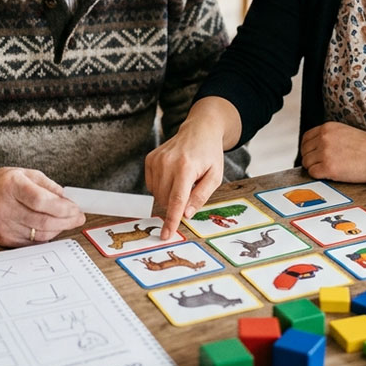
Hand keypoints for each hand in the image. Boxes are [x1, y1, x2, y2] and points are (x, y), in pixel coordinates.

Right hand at [0, 167, 84, 246]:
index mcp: (11, 186)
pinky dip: (46, 236)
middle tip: (78, 218)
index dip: (62, 207)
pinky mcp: (3, 239)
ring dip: (58, 229)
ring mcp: (3, 226)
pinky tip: (51, 228)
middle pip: (42, 221)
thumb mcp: (26, 174)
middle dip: (66, 221)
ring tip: (67, 221)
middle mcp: (4, 207)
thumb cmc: (4, 183)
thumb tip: (68, 200)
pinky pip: (31, 242)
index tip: (76, 208)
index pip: (40, 201)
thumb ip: (48, 186)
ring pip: (39, 235)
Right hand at [145, 98, 240, 239]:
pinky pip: (151, 185)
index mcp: (186, 167)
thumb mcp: (215, 176)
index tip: (166, 235)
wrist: (199, 130)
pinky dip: (161, 187)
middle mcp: (168, 163)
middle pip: (165, 200)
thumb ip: (201, 196)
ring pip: (157, 194)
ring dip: (169, 196)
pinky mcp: (150, 159)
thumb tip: (186, 214)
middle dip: (176, 204)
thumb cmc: (209, 154)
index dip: (171, 220)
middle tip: (190, 190)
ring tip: (183, 180)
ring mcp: (156, 160)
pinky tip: (172, 176)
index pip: (176, 200)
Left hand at [300, 121, 365, 184]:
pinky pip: (313, 173)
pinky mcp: (329, 168)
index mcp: (327, 127)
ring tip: (329, 170)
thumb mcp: (346, 132)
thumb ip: (329, 137)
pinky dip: (319, 176)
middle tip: (320, 165)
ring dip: (315, 168)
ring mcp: (325, 152)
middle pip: (304, 151)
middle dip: (310, 159)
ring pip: (307, 163)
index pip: (306, 138)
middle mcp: (324, 138)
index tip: (312, 155)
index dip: (308, 149)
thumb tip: (316, 148)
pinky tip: (330, 174)